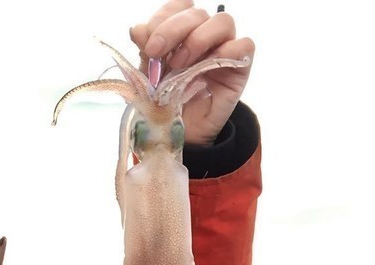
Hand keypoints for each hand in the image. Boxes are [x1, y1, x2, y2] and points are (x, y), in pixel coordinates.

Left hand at [129, 0, 254, 145]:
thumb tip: (137, 28)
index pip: (178, 7)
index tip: (147, 43)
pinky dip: (226, 52)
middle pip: (197, 13)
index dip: (162, 18)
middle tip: (156, 52)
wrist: (180, 133)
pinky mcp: (239, 67)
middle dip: (172, 28)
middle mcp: (203, 35)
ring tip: (179, 64)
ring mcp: (223, 49)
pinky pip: (244, 45)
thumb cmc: (165, 103)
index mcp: (180, 33)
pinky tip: (206, 69)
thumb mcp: (148, 78)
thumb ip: (145, 53)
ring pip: (223, 21)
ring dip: (197, 39)